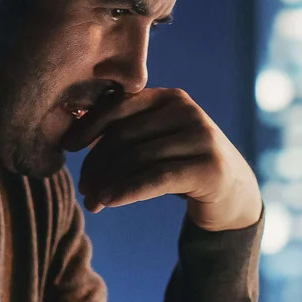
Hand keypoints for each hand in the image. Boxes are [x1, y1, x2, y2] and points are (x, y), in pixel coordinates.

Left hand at [70, 87, 261, 231]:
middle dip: (97, 164)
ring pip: (137, 158)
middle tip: (83, 190)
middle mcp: (187, 112)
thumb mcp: (158, 141)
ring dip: (108, 183)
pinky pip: (157, 178)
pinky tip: (109, 202)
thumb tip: (71, 136)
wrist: (233, 192)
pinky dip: (128, 190)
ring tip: (93, 203)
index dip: (89, 126)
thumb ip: (128, 132)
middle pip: (125, 135)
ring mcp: (202, 138)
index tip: (67, 147)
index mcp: (170, 98)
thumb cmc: (183, 165)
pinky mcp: (209, 168)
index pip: (119, 105)